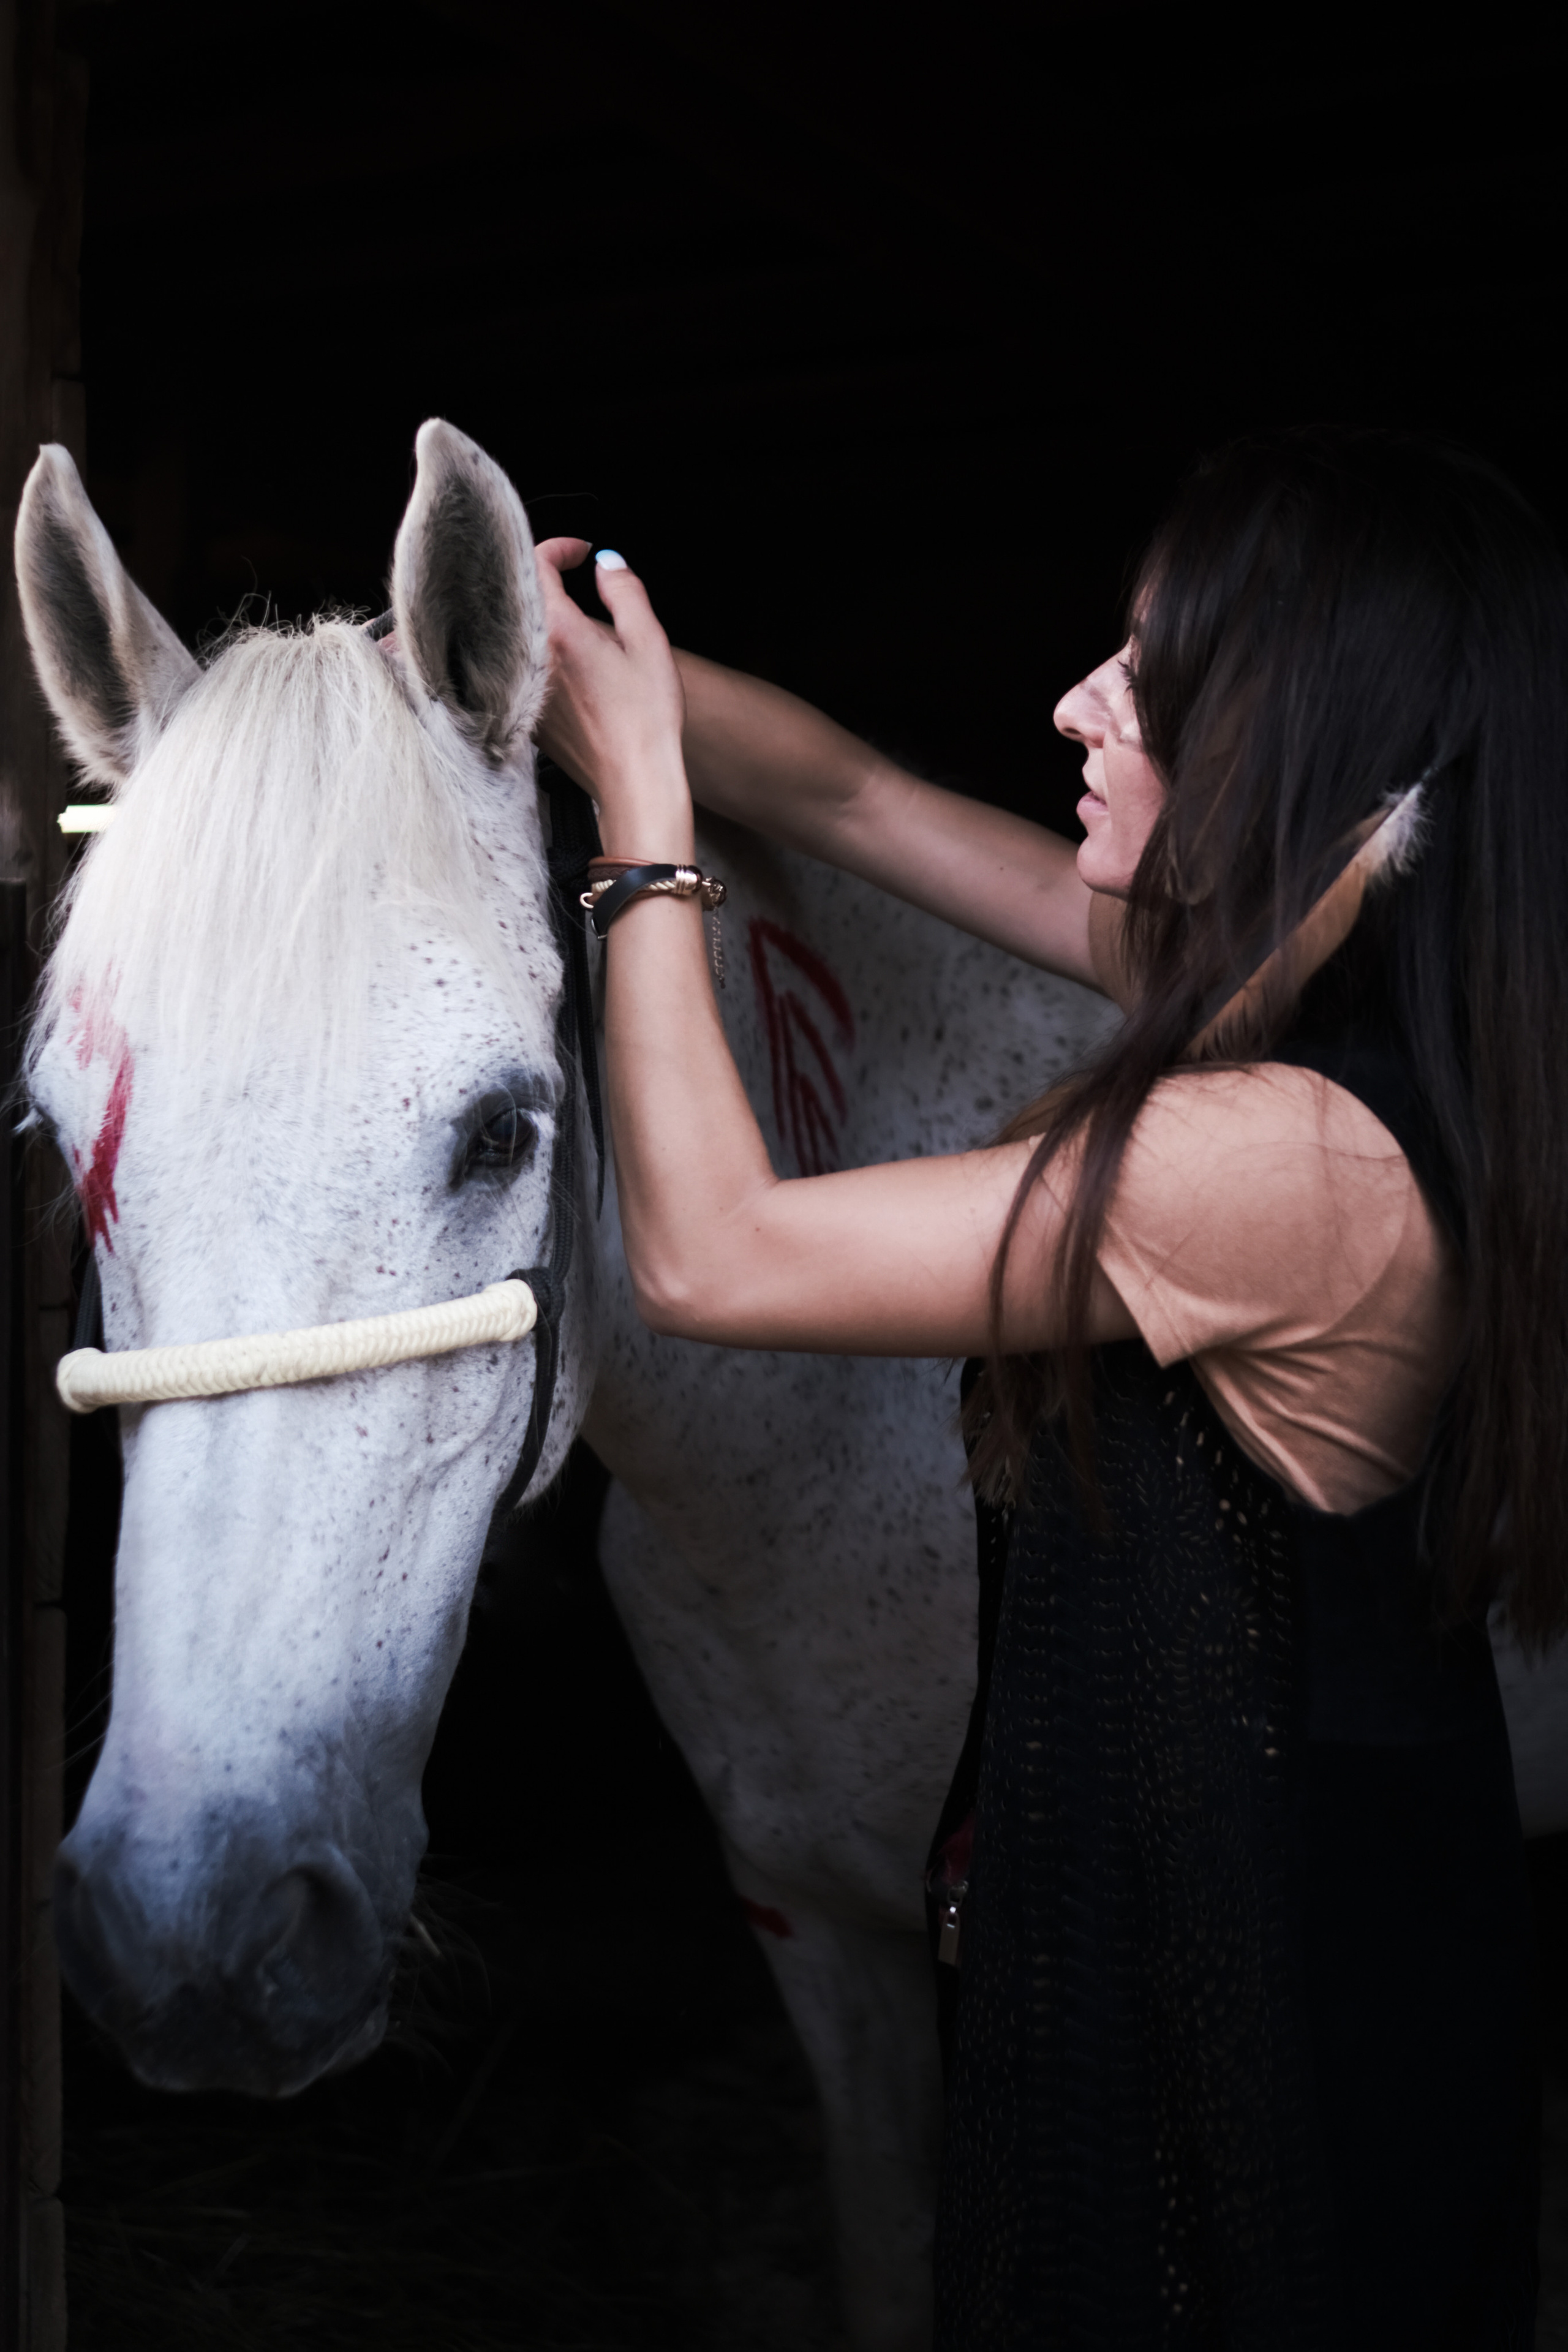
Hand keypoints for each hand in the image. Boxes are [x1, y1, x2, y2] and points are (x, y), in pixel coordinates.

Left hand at [535, 538, 692, 858]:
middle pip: (522, 598)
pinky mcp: (526, 713)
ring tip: (577, 623)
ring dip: (542, 618)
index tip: (579, 553)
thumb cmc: (645, 720)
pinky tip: (569, 664)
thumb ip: (625, 591)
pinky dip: (539, 653)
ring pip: (520, 633)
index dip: (558, 548)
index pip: (535, 565)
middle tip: (575, 578)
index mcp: (558, 632)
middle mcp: (530, 658)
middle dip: (546, 580)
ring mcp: (523, 688)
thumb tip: (608, 564)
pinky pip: (522, 668)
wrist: (634, 781)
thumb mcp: (648, 642)